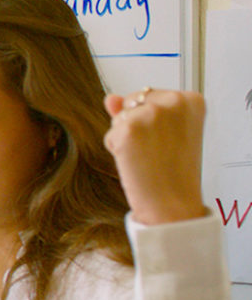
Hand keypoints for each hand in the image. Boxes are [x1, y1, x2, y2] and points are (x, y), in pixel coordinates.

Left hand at [103, 88, 207, 224]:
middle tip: (157, 150)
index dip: (151, 122)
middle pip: (132, 102)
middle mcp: (174, 101)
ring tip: (148, 157)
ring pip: (118, 119)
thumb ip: (138, 110)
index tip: (168, 140)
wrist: (173, 203)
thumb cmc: (173, 172)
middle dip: (136, 126)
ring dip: (125, 138)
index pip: (150, 96)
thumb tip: (110, 99)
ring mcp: (151, 114)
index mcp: (190, 100)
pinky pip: (110, 135)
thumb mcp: (166, 133)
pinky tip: (136, 162)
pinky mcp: (129, 129)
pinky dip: (116, 150)